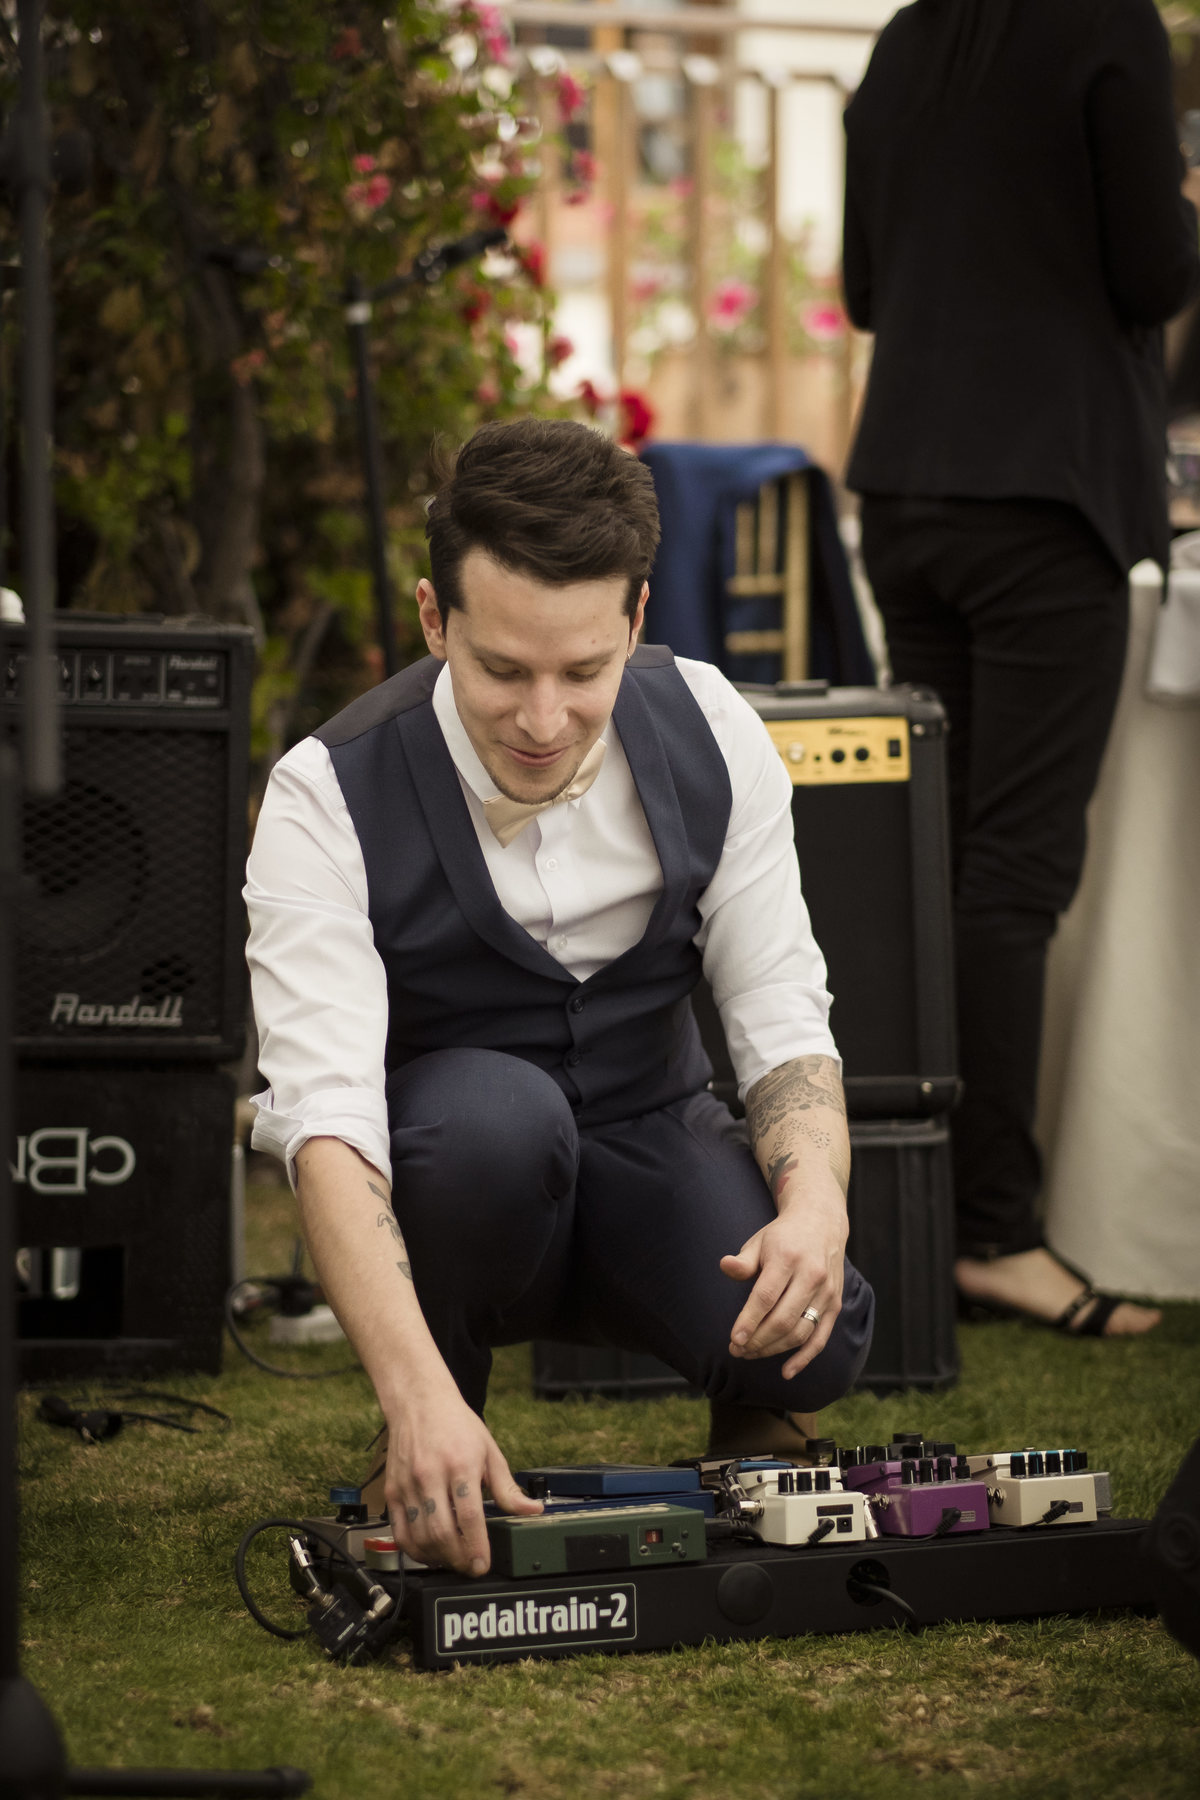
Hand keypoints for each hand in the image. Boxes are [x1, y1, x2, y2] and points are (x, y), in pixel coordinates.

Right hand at [383, 1375, 541, 1575]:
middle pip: (442, 1532)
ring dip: (438, 1558)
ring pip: (420, 1537)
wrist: (418, 1401)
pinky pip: (400, 1532)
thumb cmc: (456, 1423)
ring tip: (453, 1561)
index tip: (484, 1564)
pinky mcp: (392, 1491)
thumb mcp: (489, 1450)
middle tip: (471, 1567)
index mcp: (461, 1464)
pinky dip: (414, 1550)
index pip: (469, 1517)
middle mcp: (431, 1475)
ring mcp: (408, 1485)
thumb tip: (532, 1510)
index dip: (477, 1546)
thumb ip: (507, 1487)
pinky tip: (429, 1553)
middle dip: (459, 1559)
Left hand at [719, 1191, 846, 1380]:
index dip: (749, 1321)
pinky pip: (821, 1337)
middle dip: (758, 1340)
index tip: (734, 1339)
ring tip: (750, 1353)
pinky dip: (805, 1358)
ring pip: (800, 1332)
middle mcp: (811, 1276)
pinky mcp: (835, 1305)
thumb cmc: (783, 1236)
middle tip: (736, 1350)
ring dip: (774, 1349)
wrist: (822, 1222)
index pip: (766, 1296)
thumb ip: (743, 1260)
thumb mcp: (759, 1241)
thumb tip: (724, 1266)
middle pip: (783, 1319)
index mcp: (788, 1258)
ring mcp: (826, 1293)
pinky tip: (786, 1371)